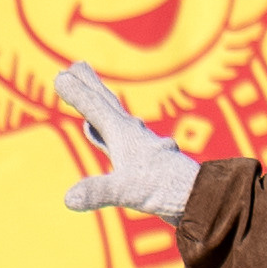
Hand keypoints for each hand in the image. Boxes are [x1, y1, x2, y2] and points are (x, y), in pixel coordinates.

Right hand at [56, 63, 200, 223]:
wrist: (205, 201)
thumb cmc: (168, 191)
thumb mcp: (128, 191)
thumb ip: (99, 191)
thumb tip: (68, 199)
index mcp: (125, 134)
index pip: (95, 107)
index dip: (77, 92)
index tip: (61, 76)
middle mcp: (135, 136)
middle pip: (108, 104)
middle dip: (91, 86)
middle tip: (76, 66)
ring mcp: (144, 149)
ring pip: (117, 120)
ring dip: (102, 107)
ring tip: (93, 97)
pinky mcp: (151, 164)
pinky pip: (123, 142)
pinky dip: (110, 134)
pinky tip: (108, 139)